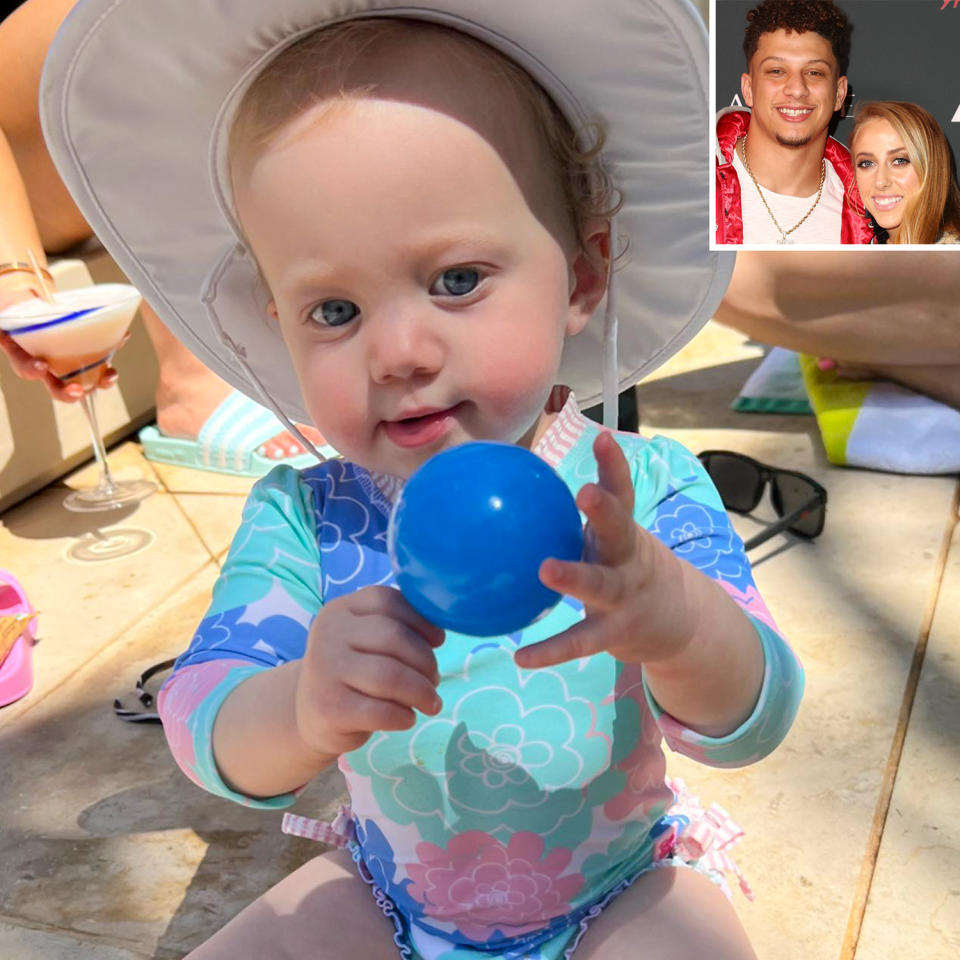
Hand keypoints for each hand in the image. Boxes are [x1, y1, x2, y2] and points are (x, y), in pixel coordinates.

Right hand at [0, 284, 119, 400]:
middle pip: (58, 387)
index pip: (25, 368)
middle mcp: (47, 364)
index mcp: (23, 355)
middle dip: (69, 392)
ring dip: (100, 381)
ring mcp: (68, 360)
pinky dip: (113, 345)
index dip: (31, 369)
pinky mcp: (86, 349)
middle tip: (79, 391)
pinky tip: (122, 336)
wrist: (31, 299)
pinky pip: (102, 353)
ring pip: (85, 378)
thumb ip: (10, 317)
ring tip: (110, 375)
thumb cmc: (17, 308)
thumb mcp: (7, 312)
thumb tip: (16, 315)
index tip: (40, 366)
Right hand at [294, 586, 444, 757]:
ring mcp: (325, 671)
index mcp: (340, 610)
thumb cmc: (352, 671)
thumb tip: (438, 633)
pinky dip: (404, 716)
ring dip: (421, 692)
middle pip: (394, 638)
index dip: (421, 621)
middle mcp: (328, 635)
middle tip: (434, 679)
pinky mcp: (329, 709)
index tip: (437, 641)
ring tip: (430, 702)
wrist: (310, 714)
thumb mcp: (366, 640)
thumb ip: (396, 627)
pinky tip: (406, 718)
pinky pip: (382, 712)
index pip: (387, 601)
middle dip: (425, 661)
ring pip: (391, 676)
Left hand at [515, 431, 698, 669]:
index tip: (602, 438)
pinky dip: (551, 651)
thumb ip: (585, 515)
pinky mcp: (615, 631)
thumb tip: (523, 482)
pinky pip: (580, 641)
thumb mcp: (615, 537)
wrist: (680, 621)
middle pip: (620, 529)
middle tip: (585, 492)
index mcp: (625, 531)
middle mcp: (630, 558)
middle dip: (605, 510)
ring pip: (600, 586)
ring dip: (575, 578)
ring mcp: (625, 596)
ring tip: (546, 570)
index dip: (614, 465)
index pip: (623, 491)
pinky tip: (520, 658)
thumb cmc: (629, 567)